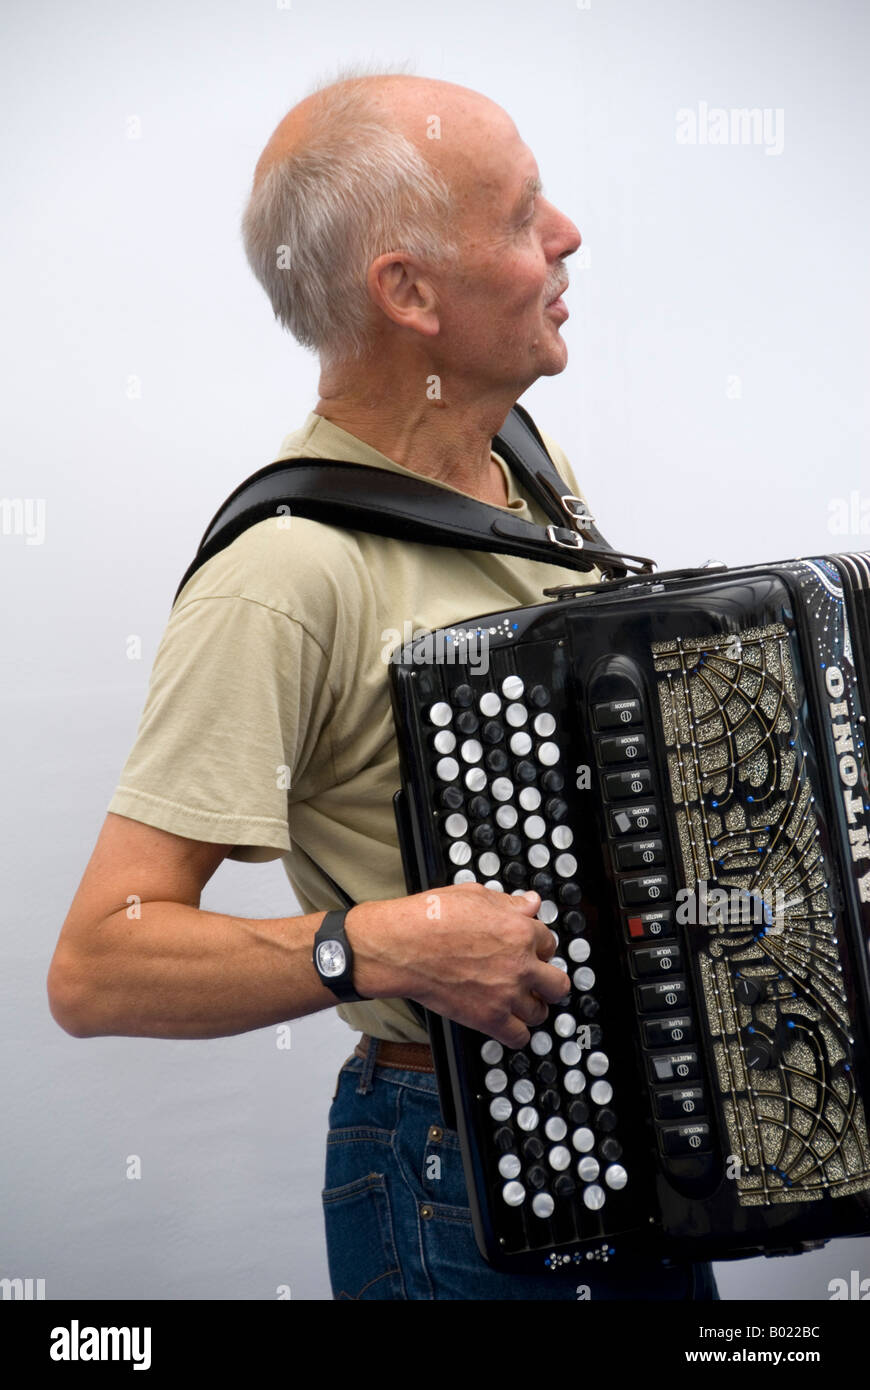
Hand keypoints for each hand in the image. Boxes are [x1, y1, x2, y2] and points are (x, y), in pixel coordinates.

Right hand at [347, 884, 567, 1047]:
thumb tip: (531, 903)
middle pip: (557, 983)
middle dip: (547, 981)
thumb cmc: (431, 918)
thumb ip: (509, 903)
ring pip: (541, 1012)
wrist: (401, 947)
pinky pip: (519, 1037)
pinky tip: (507, 1023)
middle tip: (535, 980)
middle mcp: (520, 964)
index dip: (537, 947)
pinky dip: (516, 1032)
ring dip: (532, 1007)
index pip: (549, 943)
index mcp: (519, 930)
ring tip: (519, 1002)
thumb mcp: (474, 895)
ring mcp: (506, 994)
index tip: (529, 951)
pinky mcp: (489, 1018)